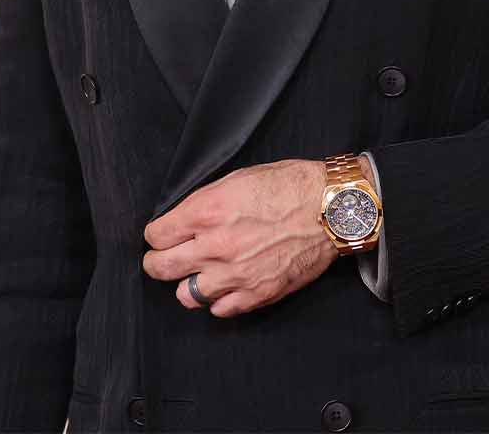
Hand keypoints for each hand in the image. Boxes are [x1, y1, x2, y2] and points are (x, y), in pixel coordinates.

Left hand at [141, 158, 334, 316]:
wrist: (330, 209)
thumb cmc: (289, 186)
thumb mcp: (237, 178)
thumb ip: (204, 202)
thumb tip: (182, 219)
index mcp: (208, 212)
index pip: (157, 235)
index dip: (157, 235)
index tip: (162, 235)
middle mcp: (216, 246)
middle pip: (162, 267)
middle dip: (157, 262)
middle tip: (163, 258)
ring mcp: (236, 274)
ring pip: (186, 296)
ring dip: (188, 284)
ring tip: (198, 274)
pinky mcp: (257, 293)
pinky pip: (220, 310)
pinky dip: (218, 300)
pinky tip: (224, 285)